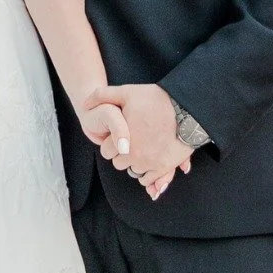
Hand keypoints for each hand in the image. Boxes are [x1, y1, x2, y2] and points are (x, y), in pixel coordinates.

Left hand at [84, 83, 194, 199]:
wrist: (188, 110)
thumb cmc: (156, 100)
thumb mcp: (127, 92)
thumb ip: (103, 96)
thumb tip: (85, 103)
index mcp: (123, 141)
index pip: (106, 151)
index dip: (111, 141)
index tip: (120, 133)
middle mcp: (135, 156)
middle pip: (118, 163)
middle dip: (121, 153)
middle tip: (131, 139)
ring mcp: (150, 164)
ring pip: (133, 171)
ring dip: (134, 162)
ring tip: (142, 146)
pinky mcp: (165, 168)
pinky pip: (149, 180)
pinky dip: (147, 173)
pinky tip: (149, 158)